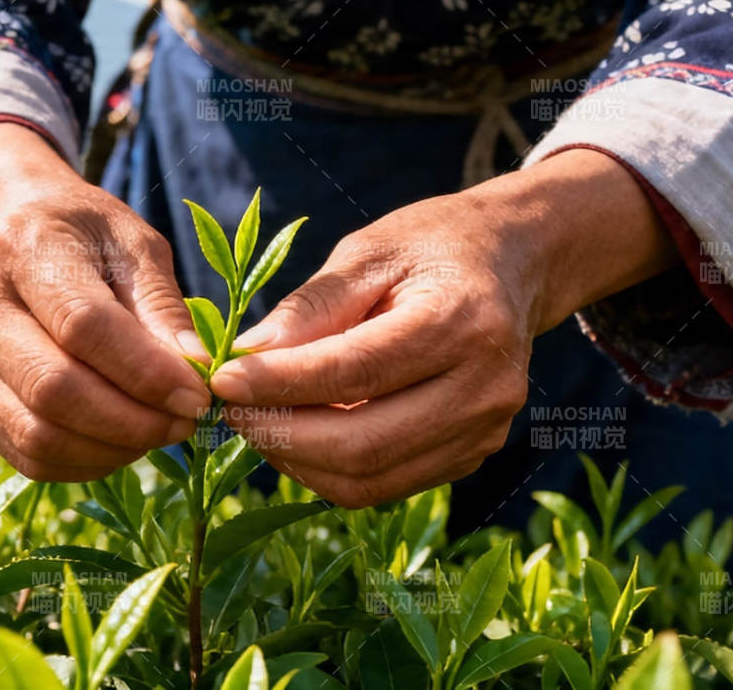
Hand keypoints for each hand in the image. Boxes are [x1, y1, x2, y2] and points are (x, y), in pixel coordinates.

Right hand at [0, 124, 209, 481]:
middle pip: (53, 389)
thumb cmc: (85, 236)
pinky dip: (82, 463)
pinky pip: (25, 455)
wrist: (10, 231)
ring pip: (37, 434)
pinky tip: (120, 443)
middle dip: (131, 422)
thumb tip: (199, 373)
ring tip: (157, 433)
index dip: (146, 372)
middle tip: (184, 424)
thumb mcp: (135, 244)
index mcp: (21, 247)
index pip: (83, 326)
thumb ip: (163, 307)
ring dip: (110, 450)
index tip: (197, 396)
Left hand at [211, 149, 676, 507]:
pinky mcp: (472, 456)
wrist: (510, 265)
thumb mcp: (367, 252)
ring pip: (369, 480)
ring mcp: (486, 431)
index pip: (354, 372)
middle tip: (230, 409)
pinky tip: (302, 431)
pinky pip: (385, 485)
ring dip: (298, 460)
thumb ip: (310, 308)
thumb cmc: (429, 247)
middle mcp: (486, 387)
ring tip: (260, 419)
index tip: (222, 379)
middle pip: (362, 444)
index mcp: (462, 322)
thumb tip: (245, 358)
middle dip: (281, 435)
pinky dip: (329, 469)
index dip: (280, 384)